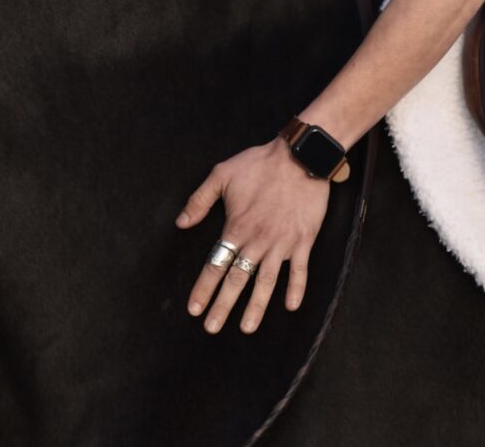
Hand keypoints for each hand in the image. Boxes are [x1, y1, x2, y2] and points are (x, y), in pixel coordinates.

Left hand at [175, 137, 330, 333]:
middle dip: (223, 306)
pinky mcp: (303, 240)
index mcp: (237, 227)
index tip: (194, 308)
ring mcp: (282, 243)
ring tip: (246, 328)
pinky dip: (296, 289)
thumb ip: (200, 199)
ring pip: (266, 282)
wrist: (300, 155)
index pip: (216, 264)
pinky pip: (300, 270)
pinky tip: (291, 306)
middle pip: (237, 279)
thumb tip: (181, 223)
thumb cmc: (260, 163)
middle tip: (211, 328)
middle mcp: (258, 241)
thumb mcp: (222, 173)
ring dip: (256, 307)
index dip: (204, 288)